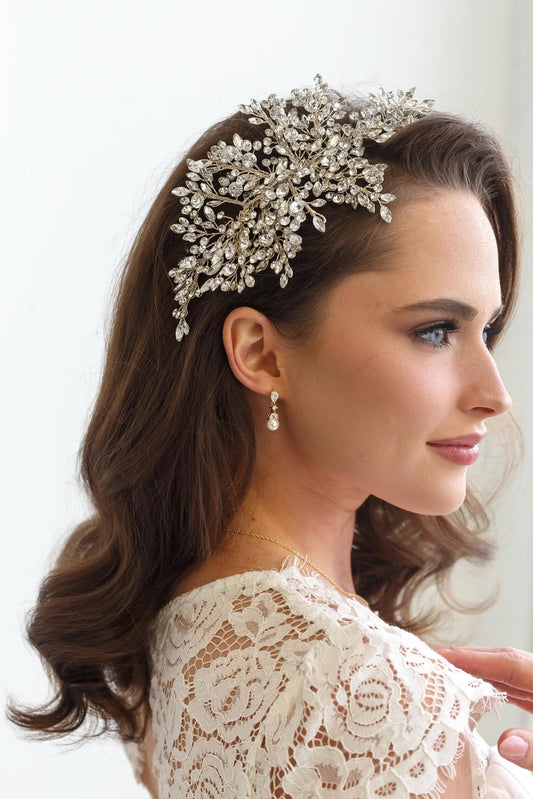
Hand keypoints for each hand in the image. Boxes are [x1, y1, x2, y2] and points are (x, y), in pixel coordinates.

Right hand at [438, 646, 532, 768]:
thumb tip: (505, 744)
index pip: (510, 662)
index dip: (474, 658)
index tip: (441, 655)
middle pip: (506, 661)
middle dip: (470, 658)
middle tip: (434, 659)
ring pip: (509, 672)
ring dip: (479, 671)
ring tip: (448, 673)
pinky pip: (516, 686)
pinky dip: (494, 685)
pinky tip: (478, 691)